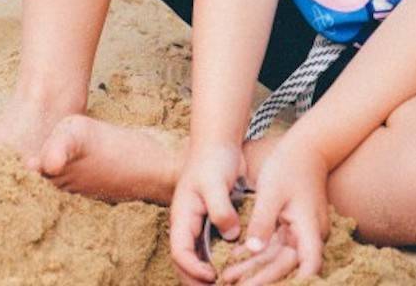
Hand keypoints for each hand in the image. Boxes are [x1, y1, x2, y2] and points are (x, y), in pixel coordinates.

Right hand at [169, 140, 245, 283]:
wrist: (218, 144)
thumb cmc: (213, 160)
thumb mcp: (215, 182)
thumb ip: (221, 209)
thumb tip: (230, 235)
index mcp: (182, 216)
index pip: (179, 252)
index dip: (192, 268)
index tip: (212, 277)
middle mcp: (187, 225)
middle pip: (185, 262)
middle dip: (197, 282)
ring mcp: (198, 225)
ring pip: (198, 259)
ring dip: (208, 277)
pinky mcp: (212, 224)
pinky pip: (211, 250)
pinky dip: (219, 264)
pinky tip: (235, 271)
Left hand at [226, 137, 328, 282]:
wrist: (305, 147)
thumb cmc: (288, 166)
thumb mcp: (271, 193)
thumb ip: (262, 222)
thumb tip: (253, 250)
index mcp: (309, 228)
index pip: (308, 265)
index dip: (296, 283)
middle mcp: (310, 235)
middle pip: (286, 265)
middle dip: (260, 278)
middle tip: (232, 285)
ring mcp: (302, 231)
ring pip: (278, 257)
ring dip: (254, 267)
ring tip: (227, 276)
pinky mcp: (293, 226)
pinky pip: (275, 245)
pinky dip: (257, 252)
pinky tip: (235, 258)